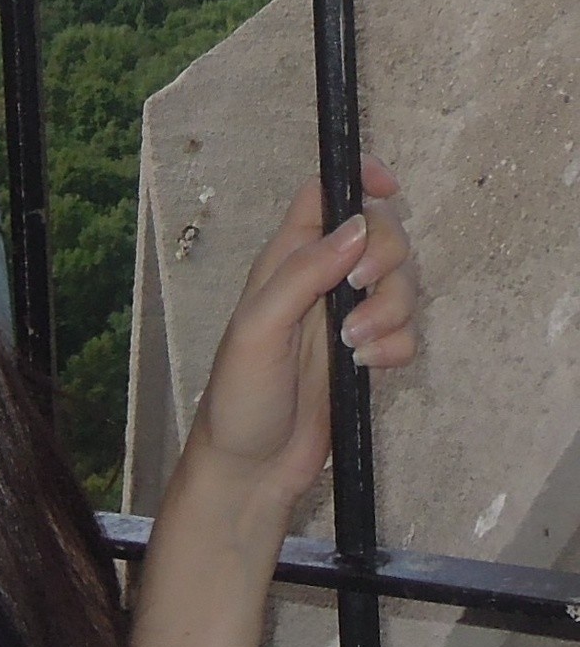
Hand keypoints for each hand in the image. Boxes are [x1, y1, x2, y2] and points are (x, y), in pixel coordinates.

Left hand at [185, 156, 417, 512]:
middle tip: (360, 292)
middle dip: (387, 260)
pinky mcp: (366, 353)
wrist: (252, 465)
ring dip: (392, 310)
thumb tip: (355, 228)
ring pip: (401, 283)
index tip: (389, 188)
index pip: (324, 198)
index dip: (359, 181)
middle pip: (379, 236)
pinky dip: (398, 345)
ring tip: (356, 347)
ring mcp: (344, 317)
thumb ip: (302, 275)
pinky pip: (406, 330)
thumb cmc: (240, 396)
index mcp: (284, 262)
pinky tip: (369, 367)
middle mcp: (317, 281)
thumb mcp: (257, 329)